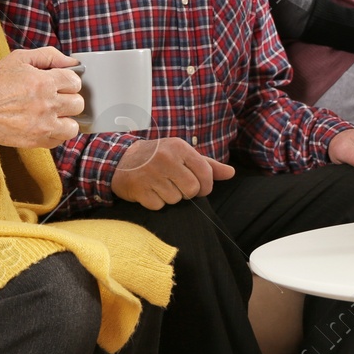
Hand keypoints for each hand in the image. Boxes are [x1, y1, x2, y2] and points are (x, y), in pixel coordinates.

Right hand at [0, 47, 82, 156]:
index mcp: (44, 82)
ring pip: (74, 126)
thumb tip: (72, 62)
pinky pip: (60, 140)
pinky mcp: (37, 141)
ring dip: (66, 119)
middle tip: (54, 98)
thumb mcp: (19, 59)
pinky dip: (55, 133)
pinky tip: (44, 125)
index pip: (75, 81)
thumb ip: (49, 55)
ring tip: (52, 114)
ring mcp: (43, 125)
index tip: (59, 83)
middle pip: (78, 103)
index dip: (68, 80)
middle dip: (68, 99)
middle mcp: (47, 104)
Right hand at [111, 137, 235, 209]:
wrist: (122, 160)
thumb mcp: (183, 154)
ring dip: (170, 197)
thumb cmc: (159, 157)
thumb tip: (231, 173)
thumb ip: (208, 165)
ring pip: (175, 199)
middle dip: (186, 193)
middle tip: (176, 186)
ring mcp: (151, 173)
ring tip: (160, 185)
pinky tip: (150, 191)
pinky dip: (156, 202)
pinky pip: (158, 205)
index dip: (206, 186)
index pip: (206, 173)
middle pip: (191, 190)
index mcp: (180, 147)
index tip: (199, 188)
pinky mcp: (139, 188)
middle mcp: (165, 158)